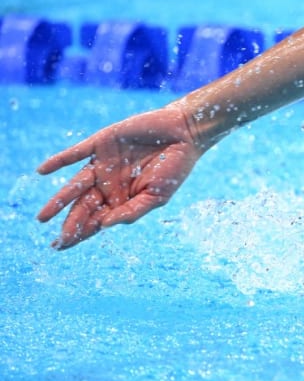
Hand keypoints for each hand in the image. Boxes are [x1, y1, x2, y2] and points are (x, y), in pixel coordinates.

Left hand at [36, 107, 202, 248]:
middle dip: (70, 224)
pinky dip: (59, 161)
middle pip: (84, 207)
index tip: (64, 247)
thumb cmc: (175, 167)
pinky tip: (43, 171)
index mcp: (122, 198)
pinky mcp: (101, 142)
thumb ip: (132, 211)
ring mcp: (103, 163)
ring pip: (76, 185)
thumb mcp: (158, 196)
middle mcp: (109, 183)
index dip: (81, 233)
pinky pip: (76, 153)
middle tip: (57, 241)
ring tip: (43, 217)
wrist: (183, 133)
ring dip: (59, 200)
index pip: (97, 219)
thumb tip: (104, 225)